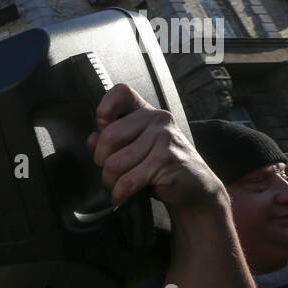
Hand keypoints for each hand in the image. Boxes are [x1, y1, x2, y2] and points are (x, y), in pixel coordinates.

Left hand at [85, 84, 223, 210]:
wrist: (196, 187)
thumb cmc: (163, 167)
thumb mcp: (138, 148)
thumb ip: (114, 141)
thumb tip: (92, 139)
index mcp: (147, 112)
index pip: (121, 92)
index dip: (105, 109)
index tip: (103, 127)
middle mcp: (157, 119)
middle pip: (108, 137)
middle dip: (101, 161)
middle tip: (110, 172)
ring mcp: (164, 138)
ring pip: (115, 163)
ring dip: (111, 181)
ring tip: (118, 184)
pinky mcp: (166, 160)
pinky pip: (128, 180)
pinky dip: (120, 193)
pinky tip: (122, 195)